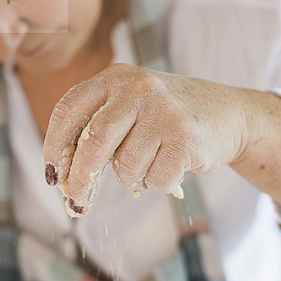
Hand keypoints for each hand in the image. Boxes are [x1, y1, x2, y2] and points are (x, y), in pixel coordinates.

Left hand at [43, 63, 248, 215]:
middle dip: (80, 180)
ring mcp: (164, 111)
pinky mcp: (186, 137)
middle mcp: (137, 88)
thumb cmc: (168, 118)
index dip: (54, 147)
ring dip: (133, 179)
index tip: (52, 175)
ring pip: (126, 168)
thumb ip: (98, 128)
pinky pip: (155, 180)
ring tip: (151, 164)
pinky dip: (159, 184)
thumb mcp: (130, 106)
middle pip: (93, 144)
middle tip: (76, 203)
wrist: (229, 114)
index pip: (69, 111)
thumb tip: (63, 175)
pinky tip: (172, 168)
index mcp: (115, 78)